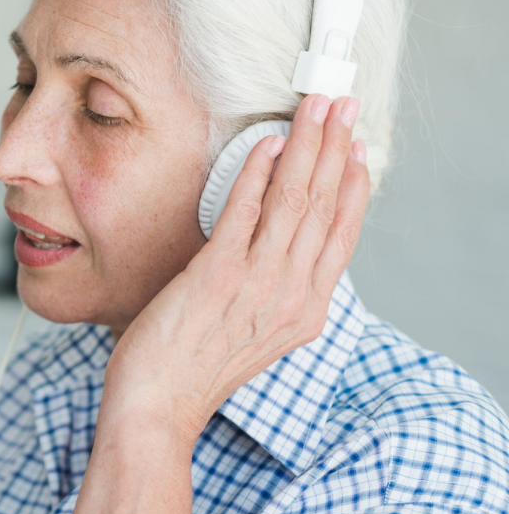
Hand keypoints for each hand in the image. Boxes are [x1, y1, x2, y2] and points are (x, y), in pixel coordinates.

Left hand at [101, 93, 369, 443]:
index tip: (356, 147)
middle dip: (336, 148)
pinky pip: (244, 212)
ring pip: (295, 201)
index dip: (353, 185)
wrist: (157, 408)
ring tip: (314, 108)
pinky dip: (257, 174)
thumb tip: (277, 246)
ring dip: (307, 146)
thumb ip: (273, 292)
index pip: (343, 235)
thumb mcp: (253, 333)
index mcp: (305, 311)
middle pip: (325, 207)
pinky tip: (266, 145)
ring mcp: (258, 285)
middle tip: (343, 105)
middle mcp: (292, 296)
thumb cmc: (193, 369)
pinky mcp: (217, 276)